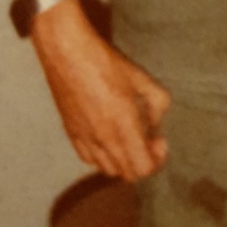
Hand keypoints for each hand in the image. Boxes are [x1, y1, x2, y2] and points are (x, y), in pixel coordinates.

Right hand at [31, 0, 170, 180]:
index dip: (157, 159)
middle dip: (142, 161)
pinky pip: (89, 159)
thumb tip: (155, 122)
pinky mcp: (70, 134)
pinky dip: (102, 156)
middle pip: (127, 174)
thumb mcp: (140, 77)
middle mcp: (103, 138)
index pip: (143, 168)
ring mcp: (84, 139)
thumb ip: (157, 103)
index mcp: (123, 124)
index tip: (159, 139)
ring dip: (123, 161)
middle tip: (148, 139)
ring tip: (128, 138)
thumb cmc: (104, 61)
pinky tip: (107, 136)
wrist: (66, 52)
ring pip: (108, 170)